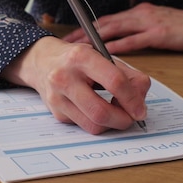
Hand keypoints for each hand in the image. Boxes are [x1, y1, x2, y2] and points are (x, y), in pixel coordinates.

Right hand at [1, 36, 149, 133]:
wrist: (42, 62)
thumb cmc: (77, 59)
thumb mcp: (102, 56)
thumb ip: (127, 75)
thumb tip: (140, 101)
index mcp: (81, 57)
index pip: (114, 82)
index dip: (132, 99)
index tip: (141, 109)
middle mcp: (65, 77)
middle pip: (101, 111)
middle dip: (122, 119)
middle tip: (131, 117)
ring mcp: (57, 97)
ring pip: (93, 125)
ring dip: (111, 124)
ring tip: (116, 113)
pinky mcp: (56, 112)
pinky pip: (84, 125)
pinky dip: (97, 122)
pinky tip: (97, 109)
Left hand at [63, 3, 182, 53]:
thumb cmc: (180, 28)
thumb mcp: (153, 24)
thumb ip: (135, 30)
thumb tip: (115, 44)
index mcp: (136, 12)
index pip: (105, 20)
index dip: (86, 28)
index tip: (71, 36)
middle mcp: (138, 14)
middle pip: (104, 23)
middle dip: (83, 33)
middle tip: (66, 43)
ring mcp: (147, 23)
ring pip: (115, 29)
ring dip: (95, 39)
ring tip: (78, 48)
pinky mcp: (157, 34)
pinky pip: (133, 41)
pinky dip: (117, 46)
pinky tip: (104, 53)